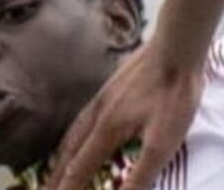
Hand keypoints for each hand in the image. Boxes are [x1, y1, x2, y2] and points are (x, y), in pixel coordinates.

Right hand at [50, 43, 204, 189]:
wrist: (177, 48)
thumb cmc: (173, 96)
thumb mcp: (163, 143)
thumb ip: (140, 175)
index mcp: (107, 130)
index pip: (81, 167)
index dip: (68, 187)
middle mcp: (98, 114)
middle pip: (70, 150)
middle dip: (57, 174)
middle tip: (46, 189)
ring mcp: (103, 97)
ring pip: (75, 131)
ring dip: (63, 154)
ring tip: (55, 165)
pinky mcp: (112, 86)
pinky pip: (84, 117)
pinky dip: (75, 132)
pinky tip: (83, 129)